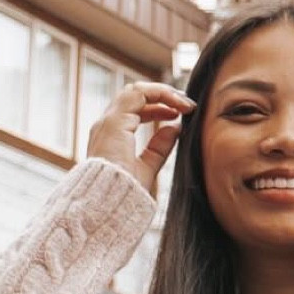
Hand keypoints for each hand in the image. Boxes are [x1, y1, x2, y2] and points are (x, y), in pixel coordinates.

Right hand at [86, 81, 193, 197]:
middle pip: (135, 96)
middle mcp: (107, 125)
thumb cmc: (125, 192)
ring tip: (185, 103)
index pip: (135, 110)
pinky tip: (177, 104)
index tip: (180, 113)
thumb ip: (159, 147)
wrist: (109, 202)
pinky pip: (138, 95)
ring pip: (136, 91)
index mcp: (112, 135)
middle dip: (162, 96)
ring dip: (163, 93)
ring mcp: (108, 121)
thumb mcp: (148, 166)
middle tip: (186, 104)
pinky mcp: (114, 122)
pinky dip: (160, 94)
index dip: (158, 108)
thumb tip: (175, 128)